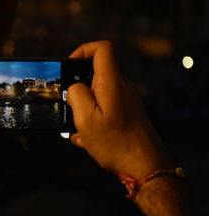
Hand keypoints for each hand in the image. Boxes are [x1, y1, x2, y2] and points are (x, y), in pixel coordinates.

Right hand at [67, 41, 173, 177]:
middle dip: (79, 87)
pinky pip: (105, 109)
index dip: (83, 50)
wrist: (145, 166)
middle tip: (70, 106)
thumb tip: (74, 88)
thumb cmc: (116, 143)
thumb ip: (75, 95)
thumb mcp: (86, 118)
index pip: (102, 48)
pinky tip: (86, 139)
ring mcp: (127, 101)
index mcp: (112, 82)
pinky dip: (93, 119)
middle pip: (97, 73)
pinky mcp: (128, 114)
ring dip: (85, 107)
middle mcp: (123, 87)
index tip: (70, 66)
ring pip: (99, 94)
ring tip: (79, 128)